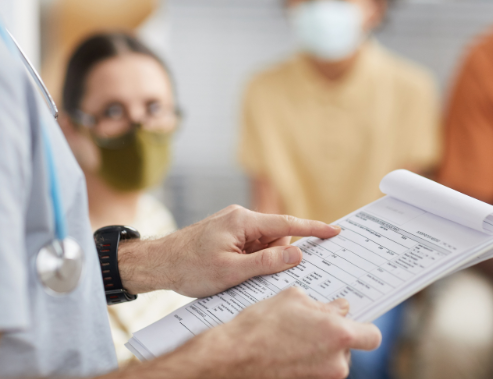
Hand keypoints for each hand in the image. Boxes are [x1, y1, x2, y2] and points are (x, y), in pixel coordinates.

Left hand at [119, 205, 340, 296]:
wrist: (157, 264)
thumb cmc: (189, 267)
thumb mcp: (232, 272)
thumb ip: (268, 262)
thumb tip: (297, 254)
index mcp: (244, 221)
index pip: (288, 224)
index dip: (314, 229)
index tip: (335, 231)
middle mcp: (241, 218)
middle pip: (276, 237)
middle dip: (273, 257)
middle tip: (252, 275)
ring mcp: (233, 225)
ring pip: (263, 244)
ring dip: (258, 261)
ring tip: (233, 275)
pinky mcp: (227, 233)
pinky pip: (250, 246)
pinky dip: (248, 260)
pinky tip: (231, 272)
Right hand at [172, 288, 381, 378]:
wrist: (229, 360)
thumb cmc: (259, 327)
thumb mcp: (292, 299)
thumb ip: (323, 303)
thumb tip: (338, 308)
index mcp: (338, 335)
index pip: (371, 335)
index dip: (361, 327)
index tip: (348, 321)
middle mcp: (336, 363)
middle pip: (350, 350)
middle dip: (335, 338)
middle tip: (313, 327)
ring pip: (331, 363)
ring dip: (319, 352)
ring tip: (293, 339)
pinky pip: (315, 373)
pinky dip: (306, 364)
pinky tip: (287, 353)